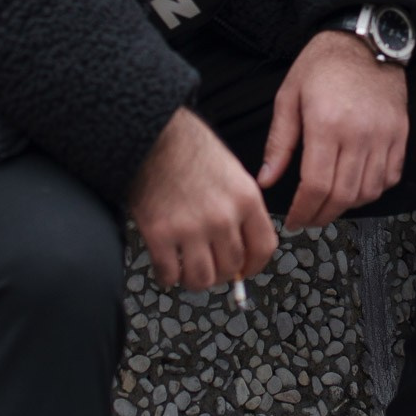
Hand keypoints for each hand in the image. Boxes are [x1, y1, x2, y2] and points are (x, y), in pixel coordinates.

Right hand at [128, 107, 276, 290]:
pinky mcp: (160, 235)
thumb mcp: (232, 172)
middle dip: (222, 273)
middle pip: (232, 268)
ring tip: (187, 270)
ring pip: (202, 279)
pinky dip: (167, 277)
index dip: (254, 266)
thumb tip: (242, 244)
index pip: (263, 248)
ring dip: (195, 280)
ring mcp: (191, 228)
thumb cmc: (188, 148)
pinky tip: (165, 266)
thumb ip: (241, 208)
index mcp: (246, 199)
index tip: (245, 271)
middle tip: (211, 266)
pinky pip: (169, 275)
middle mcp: (223, 217)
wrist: (151, 135)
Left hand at [258, 30, 408, 230]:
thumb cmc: (322, 64)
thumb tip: (266, 180)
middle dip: (322, 215)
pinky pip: (390, 177)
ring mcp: (384, 136)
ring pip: (369, 192)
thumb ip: (279, 142)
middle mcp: (359, 134)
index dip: (303, 211)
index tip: (293, 220)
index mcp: (326, 125)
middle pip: (343, 196)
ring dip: (347, 206)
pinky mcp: (400, 134)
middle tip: (308, 219)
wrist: (364, 40)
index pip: (316, 186)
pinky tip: (355, 187)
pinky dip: (373, 190)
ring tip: (329, 204)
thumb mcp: (289, 96)